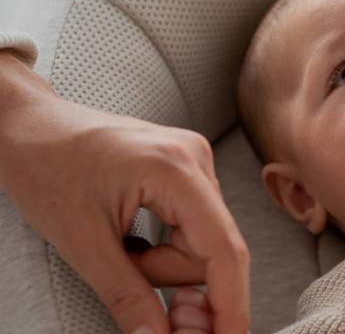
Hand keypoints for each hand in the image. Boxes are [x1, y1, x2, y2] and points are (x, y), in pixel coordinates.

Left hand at [0, 51, 248, 333]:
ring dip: (160, 264)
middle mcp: (196, 159)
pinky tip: (131, 239)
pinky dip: (162, 246)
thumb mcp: (82, 242)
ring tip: (118, 249)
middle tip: (133, 290)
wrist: (27, 125)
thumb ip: (128, 295)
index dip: (230, 304)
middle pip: (211, 249)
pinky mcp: (183, 168)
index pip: (223, 249)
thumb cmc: (45, 167)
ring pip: (199, 241)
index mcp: (177, 169)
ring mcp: (192, 161)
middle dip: (172, 282)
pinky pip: (189, 224)